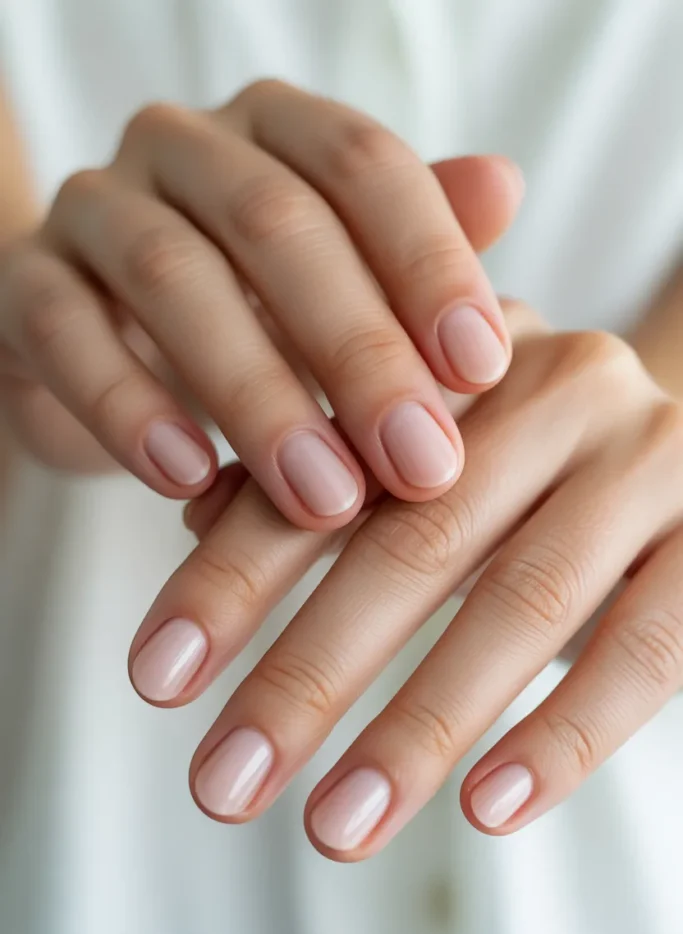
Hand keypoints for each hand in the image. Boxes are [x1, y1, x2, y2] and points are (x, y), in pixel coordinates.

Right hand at [0, 80, 518, 526]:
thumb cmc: (257, 317)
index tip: (483, 370)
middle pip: (275, 226)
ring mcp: (95, 207)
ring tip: (323, 497)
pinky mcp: (25, 284)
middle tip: (419, 463)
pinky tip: (188, 478)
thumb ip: (413, 247)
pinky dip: (129, 408)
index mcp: (277, 130)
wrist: (113, 352)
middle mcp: (183, 146)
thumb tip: (505, 186)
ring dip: (258, 397)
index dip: (428, 263)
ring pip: (173, 278)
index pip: (363, 166)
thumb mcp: (345, 288)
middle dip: (357, 351)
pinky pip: (65, 333)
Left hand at [129, 303, 682, 860]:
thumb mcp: (419, 456)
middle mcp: (556, 387)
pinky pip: (647, 646)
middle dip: (307, 675)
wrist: (680, 446)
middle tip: (224, 785)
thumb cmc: (521, 466)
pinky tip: (489, 809)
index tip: (156, 682)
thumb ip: (320, 481)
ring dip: (420, 726)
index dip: (230, 577)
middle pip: (412, 542)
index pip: (324, 473)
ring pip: (524, 601)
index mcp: (459, 365)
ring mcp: (648, 456)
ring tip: (335, 828)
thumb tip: (200, 524)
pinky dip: (566, 731)